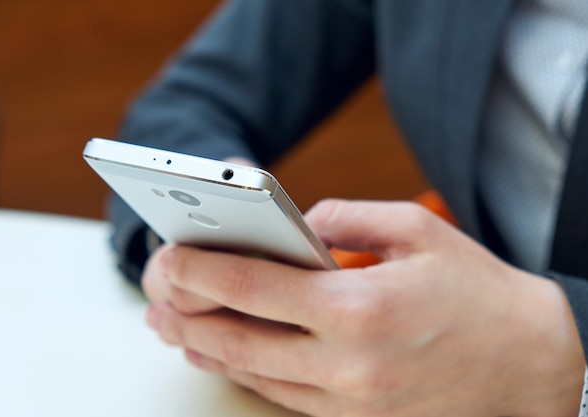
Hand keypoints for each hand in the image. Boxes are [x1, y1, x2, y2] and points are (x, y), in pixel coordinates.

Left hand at [143, 199, 584, 416]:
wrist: (531, 365)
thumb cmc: (475, 292)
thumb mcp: (414, 230)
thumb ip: (342, 218)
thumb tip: (292, 226)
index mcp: (357, 308)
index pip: (252, 289)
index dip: (199, 271)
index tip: (166, 258)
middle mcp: (346, 364)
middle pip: (238, 339)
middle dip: (186, 314)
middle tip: (154, 295)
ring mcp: (348, 401)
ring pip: (254, 374)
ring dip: (206, 347)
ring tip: (173, 326)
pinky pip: (283, 397)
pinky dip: (245, 372)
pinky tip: (225, 355)